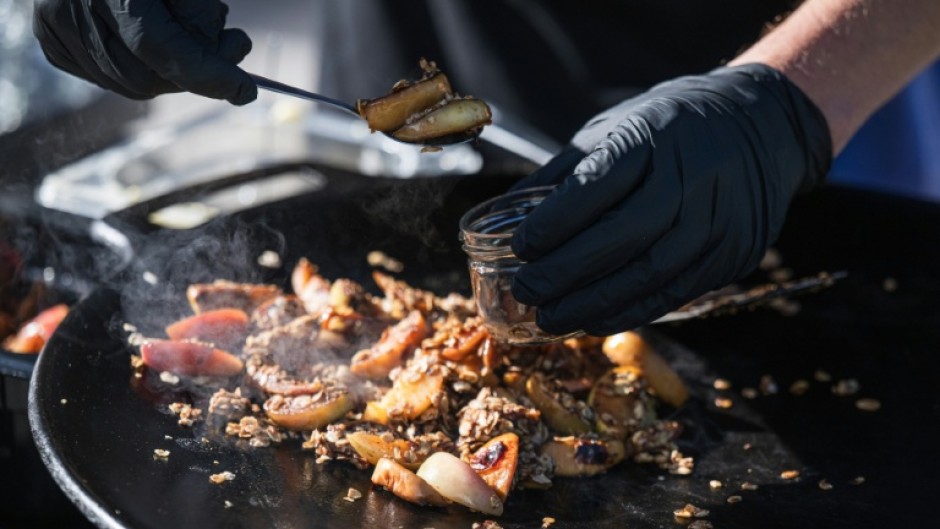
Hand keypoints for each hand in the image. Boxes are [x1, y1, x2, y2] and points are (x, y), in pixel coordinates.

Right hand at [33, 0, 255, 104]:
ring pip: (125, 83)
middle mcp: (74, 7)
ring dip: (169, 77)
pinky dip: (137, 71)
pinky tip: (154, 49)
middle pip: (145, 76)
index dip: (208, 75)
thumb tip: (231, 54)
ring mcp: (55, 25)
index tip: (246, 89)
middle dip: (193, 77)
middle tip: (231, 53)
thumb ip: (201, 13)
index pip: (162, 49)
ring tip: (195, 47)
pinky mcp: (50, 37)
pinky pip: (103, 75)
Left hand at [509, 64, 831, 335]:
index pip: (599, 185)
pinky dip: (630, 311)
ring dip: (595, 302)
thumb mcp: (616, 128)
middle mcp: (692, 176)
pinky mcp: (734, 251)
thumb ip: (564, 173)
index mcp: (654, 136)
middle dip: (568, 270)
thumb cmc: (670, 126)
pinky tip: (593, 319)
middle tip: (526, 292)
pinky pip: (676, 291)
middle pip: (625, 235)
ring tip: (551, 317)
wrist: (761, 125)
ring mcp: (719, 217)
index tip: (520, 248)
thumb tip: (504, 214)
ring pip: (651, 272)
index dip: (556, 222)